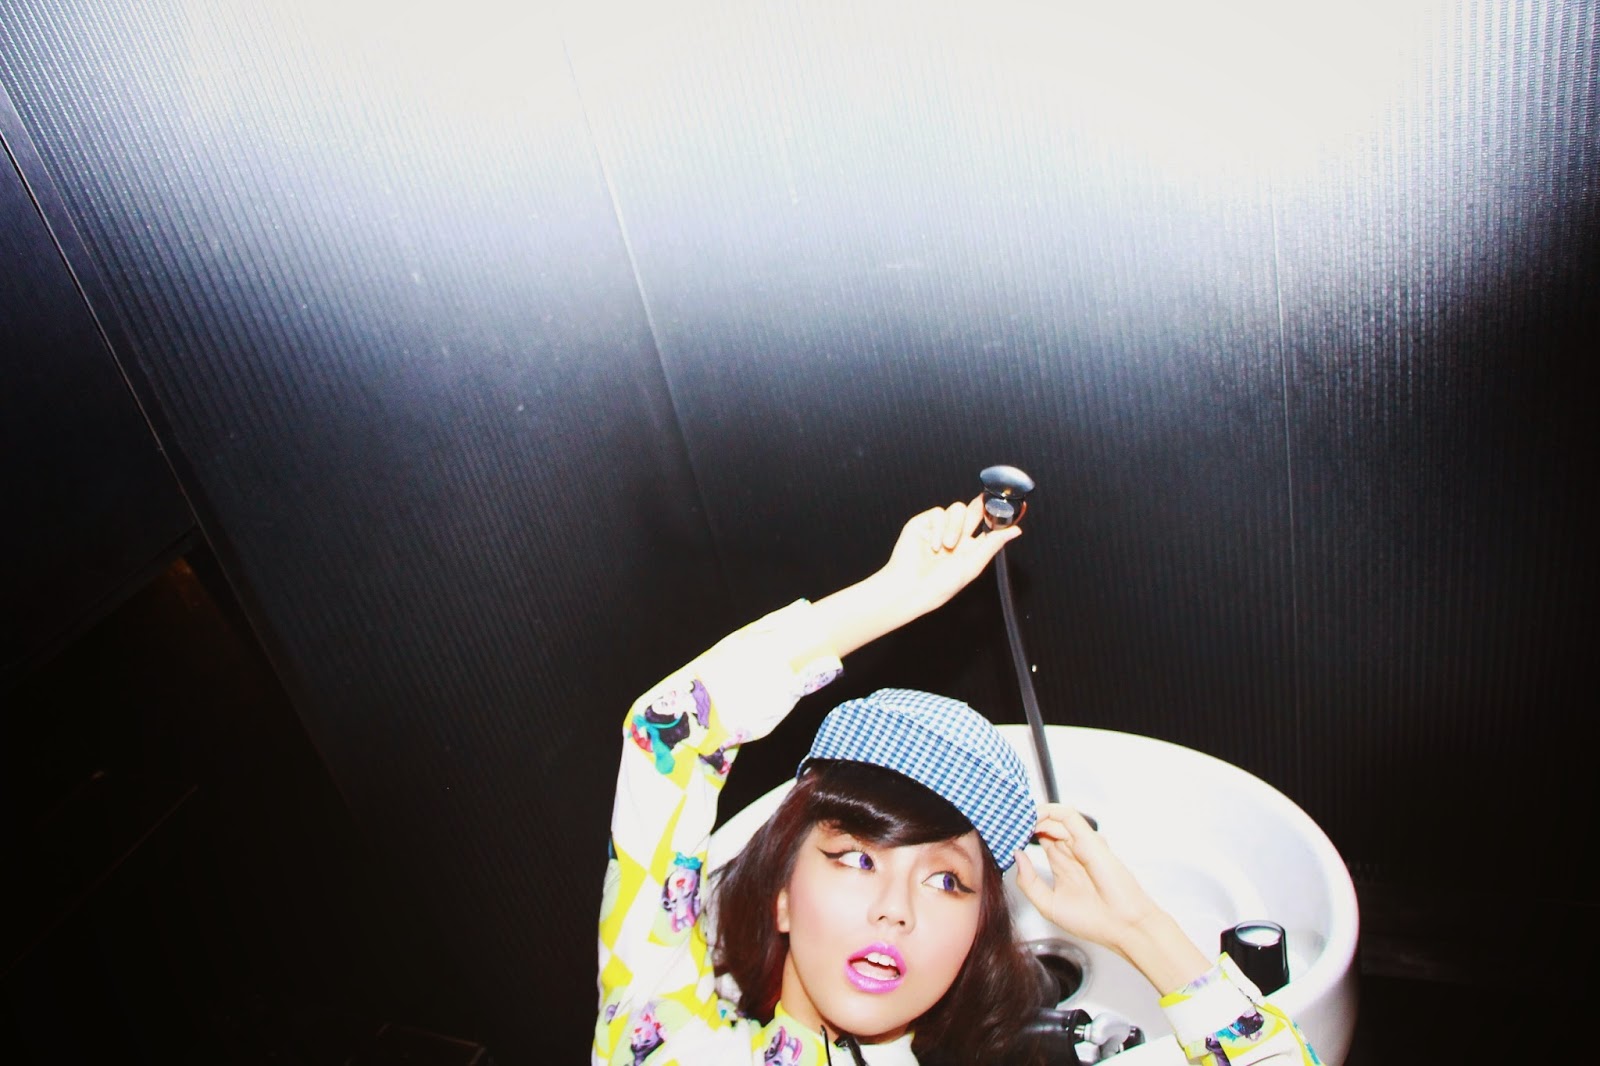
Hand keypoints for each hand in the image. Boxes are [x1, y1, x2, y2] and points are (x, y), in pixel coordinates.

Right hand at [810, 497, 1019, 659]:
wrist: (911, 587)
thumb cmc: (940, 585)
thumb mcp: (974, 564)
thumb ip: (994, 543)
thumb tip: (1016, 530)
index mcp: (970, 548)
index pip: (986, 526)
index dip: (994, 517)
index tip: (1002, 511)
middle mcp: (956, 536)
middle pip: (972, 511)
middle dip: (979, 507)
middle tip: (984, 504)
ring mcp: (939, 529)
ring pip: (957, 510)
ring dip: (954, 527)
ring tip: (947, 546)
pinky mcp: (923, 523)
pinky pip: (938, 513)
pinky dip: (938, 529)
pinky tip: (933, 546)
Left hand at [1016, 805, 1209, 994]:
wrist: (1123, 927)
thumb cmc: (1093, 922)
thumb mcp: (1049, 905)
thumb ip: (1029, 882)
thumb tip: (1017, 855)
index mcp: (1063, 866)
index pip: (1041, 838)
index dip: (1023, 834)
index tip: (1004, 833)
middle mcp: (1072, 852)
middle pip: (1046, 825)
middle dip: (1025, 821)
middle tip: (1005, 821)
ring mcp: (1080, 844)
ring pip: (1055, 817)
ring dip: (1034, 814)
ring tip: (1016, 819)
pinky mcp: (1089, 839)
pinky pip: (1068, 816)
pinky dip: (1049, 811)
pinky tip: (1033, 819)